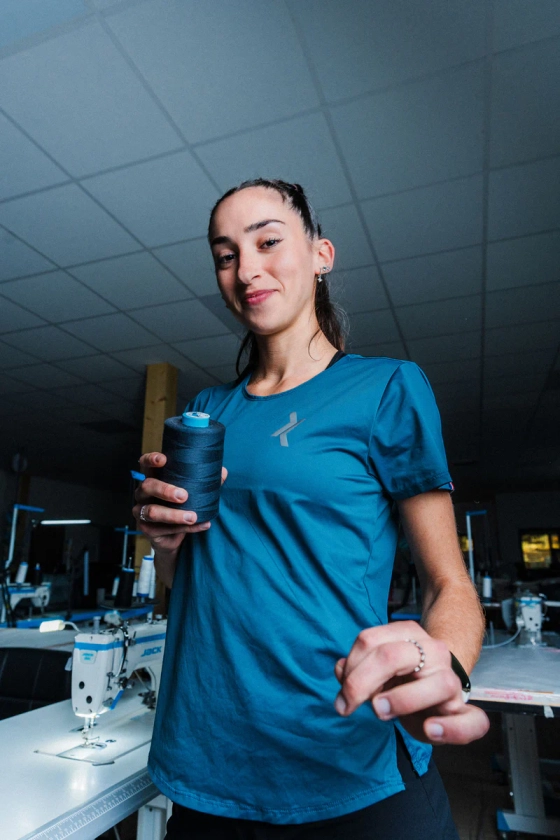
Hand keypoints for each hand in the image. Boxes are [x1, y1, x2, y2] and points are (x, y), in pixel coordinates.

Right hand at [133, 451, 227, 555]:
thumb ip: (204, 481)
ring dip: (174, 515)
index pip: (145, 463)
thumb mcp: (192, 491)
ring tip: (192, 516)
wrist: (172, 536)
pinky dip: (185, 528)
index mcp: (153, 477)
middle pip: (147, 486)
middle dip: (165, 490)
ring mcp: (141, 511)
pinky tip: (201, 525)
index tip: (164, 460)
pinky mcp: (146, 529)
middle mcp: (143, 493)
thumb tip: (223, 472)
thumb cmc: (180, 506)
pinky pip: (164, 529)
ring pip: (152, 511)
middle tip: (183, 496)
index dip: (151, 460)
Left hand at [334, 620, 488, 744]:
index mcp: (408, 635)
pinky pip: (471, 721)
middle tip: (346, 705)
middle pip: (391, 656)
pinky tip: (429, 729)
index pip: (369, 640)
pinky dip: (450, 728)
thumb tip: (340, 668)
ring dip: (401, 700)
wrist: (436, 690)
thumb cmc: (402, 680)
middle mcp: (433, 652)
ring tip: (380, 710)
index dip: (350, 667)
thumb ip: (356, 668)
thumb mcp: (377, 672)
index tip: (342, 692)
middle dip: (362, 682)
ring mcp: (451, 681)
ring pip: (437, 684)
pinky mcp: (463, 711)